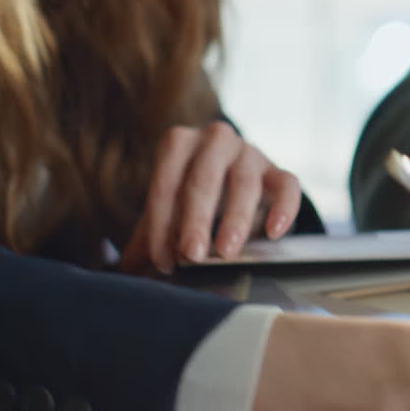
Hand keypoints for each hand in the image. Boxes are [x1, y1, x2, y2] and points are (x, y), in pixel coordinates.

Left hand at [119, 122, 301, 274]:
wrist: (231, 186)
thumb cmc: (191, 201)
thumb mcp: (167, 214)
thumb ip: (146, 238)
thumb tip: (122, 271)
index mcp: (178, 143)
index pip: (166, 182)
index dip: (162, 223)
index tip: (165, 261)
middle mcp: (214, 139)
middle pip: (204, 177)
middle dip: (196, 218)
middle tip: (192, 254)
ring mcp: (250, 153)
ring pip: (244, 182)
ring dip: (235, 218)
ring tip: (226, 251)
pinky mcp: (279, 171)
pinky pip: (287, 185)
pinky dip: (283, 208)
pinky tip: (272, 234)